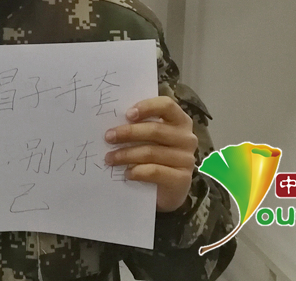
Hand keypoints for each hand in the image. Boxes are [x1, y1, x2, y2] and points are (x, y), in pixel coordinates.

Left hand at [104, 96, 196, 211]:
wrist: (165, 190)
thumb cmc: (154, 157)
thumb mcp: (149, 138)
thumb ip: (139, 126)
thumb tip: (113, 122)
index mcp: (180, 121)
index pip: (167, 105)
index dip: (147, 107)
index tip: (127, 114)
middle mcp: (187, 138)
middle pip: (155, 130)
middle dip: (128, 133)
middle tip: (108, 137)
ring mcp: (186, 159)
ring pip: (151, 152)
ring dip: (126, 154)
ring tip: (109, 158)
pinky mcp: (182, 179)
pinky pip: (155, 171)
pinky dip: (137, 171)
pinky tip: (126, 173)